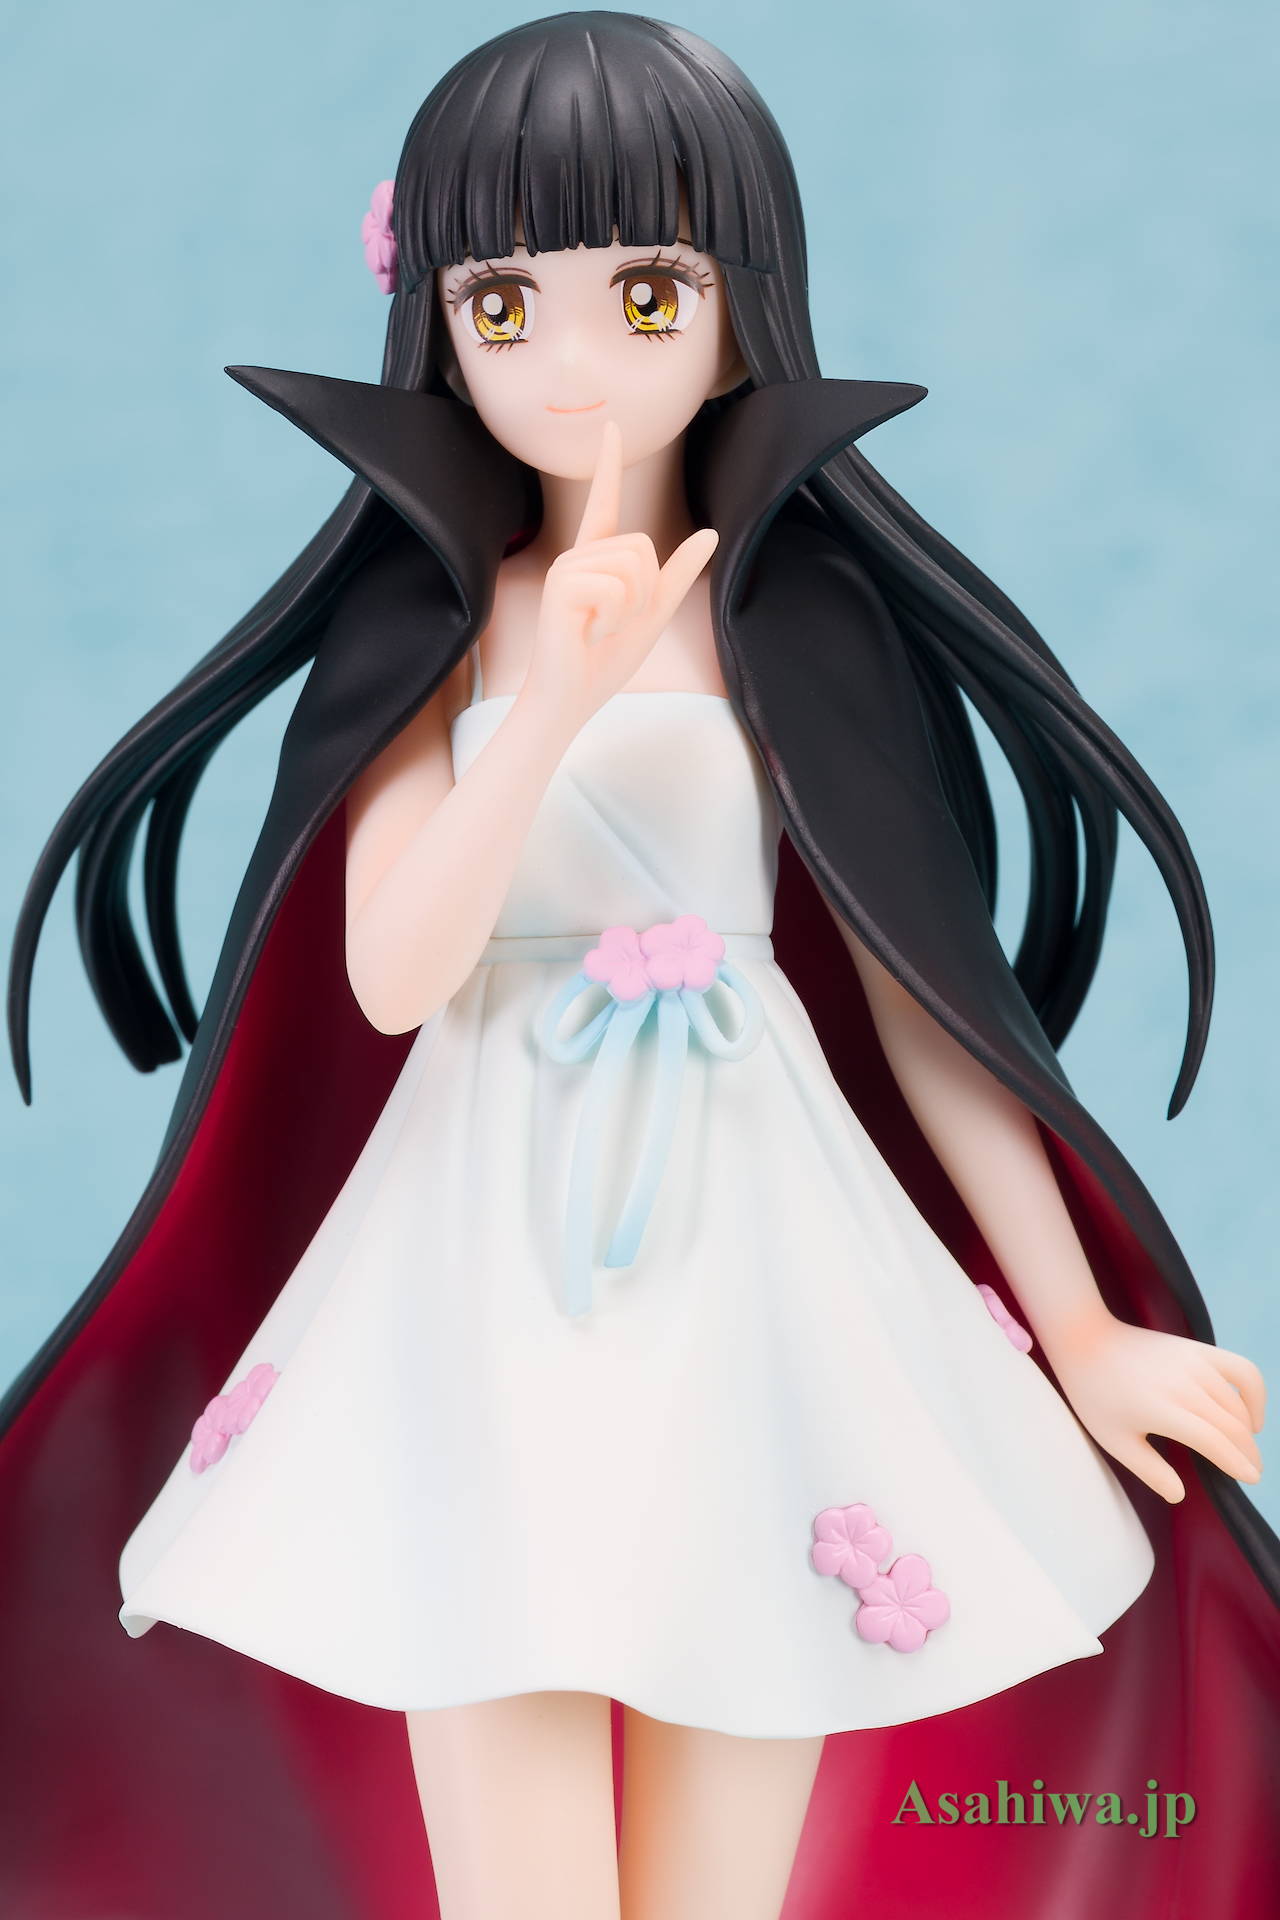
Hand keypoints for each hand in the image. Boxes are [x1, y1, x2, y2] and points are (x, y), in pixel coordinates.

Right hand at [524, 418, 718, 728]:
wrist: (569, 699)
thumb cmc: (603, 661)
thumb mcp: (653, 614)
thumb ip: (678, 574)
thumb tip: (710, 533)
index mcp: (597, 560)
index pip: (606, 502)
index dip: (610, 464)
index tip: (611, 426)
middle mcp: (578, 556)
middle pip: (642, 546)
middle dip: (645, 592)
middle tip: (614, 623)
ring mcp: (566, 568)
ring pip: (633, 565)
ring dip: (631, 607)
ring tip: (601, 628)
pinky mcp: (561, 586)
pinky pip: (616, 588)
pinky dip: (616, 618)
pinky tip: (590, 632)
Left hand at [1043, 1313, 1265, 1501]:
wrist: (1086, 1339)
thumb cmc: (1095, 1393)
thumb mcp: (1114, 1440)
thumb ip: (1149, 1470)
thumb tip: (1179, 1495)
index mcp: (1162, 1410)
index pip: (1215, 1442)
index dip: (1238, 1464)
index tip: (1250, 1478)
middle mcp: (1184, 1385)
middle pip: (1233, 1426)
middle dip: (1248, 1453)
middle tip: (1251, 1471)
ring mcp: (1194, 1363)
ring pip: (1238, 1404)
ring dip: (1248, 1430)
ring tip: (1244, 1449)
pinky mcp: (1197, 1349)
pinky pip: (1242, 1370)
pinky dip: (1255, 1393)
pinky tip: (1249, 1413)